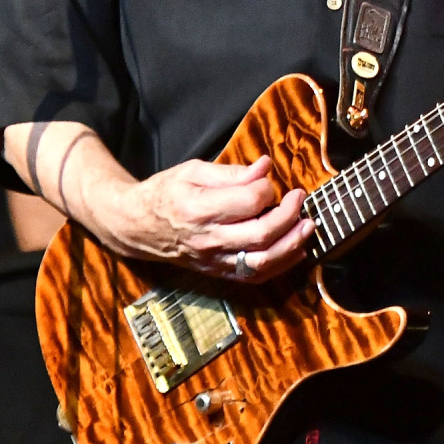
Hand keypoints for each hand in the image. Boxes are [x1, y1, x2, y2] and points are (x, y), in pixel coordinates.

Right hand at [93, 155, 312, 283]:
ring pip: (262, 262)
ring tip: (307, 226)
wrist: (136, 227)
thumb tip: (265, 167)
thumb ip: (231, 173)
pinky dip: (280, 264)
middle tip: (300, 198)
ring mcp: (214, 260)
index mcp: (199, 209)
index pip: (248, 201)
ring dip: (292, 245)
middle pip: (261, 234)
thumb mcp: (192, 171)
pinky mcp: (218, 273)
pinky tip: (294, 249)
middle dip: (289, 215)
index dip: (267, 188)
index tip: (268, 179)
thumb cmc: (165, 193)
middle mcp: (208, 239)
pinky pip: (255, 276)